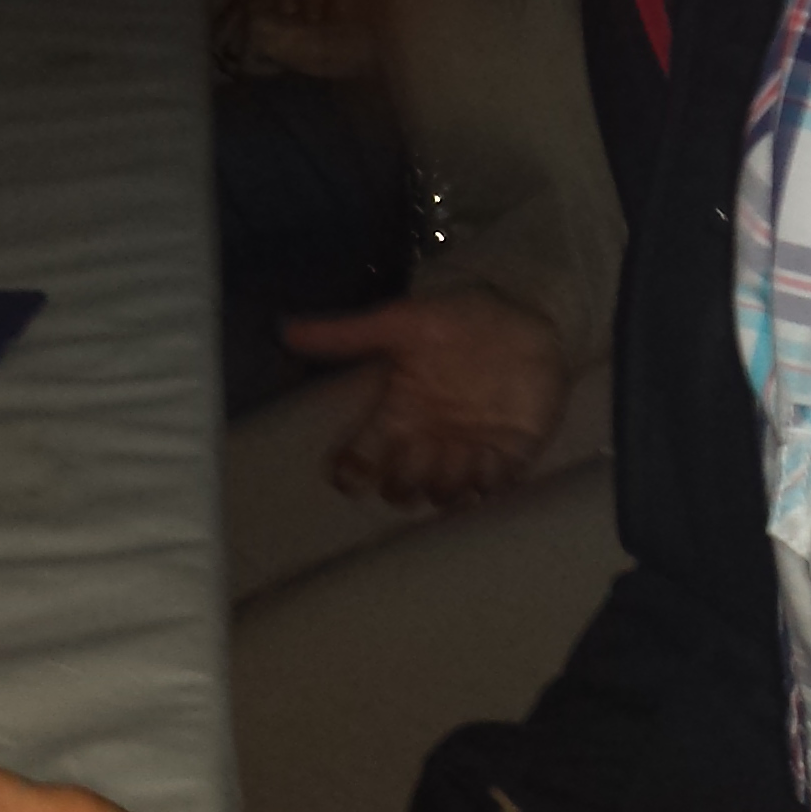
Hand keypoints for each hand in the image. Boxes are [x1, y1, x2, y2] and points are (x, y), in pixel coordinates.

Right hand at [285, 285, 567, 509]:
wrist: (526, 314)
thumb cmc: (460, 321)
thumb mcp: (402, 323)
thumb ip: (348, 334)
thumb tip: (284, 329)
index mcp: (395, 417)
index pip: (358, 462)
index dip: (350, 475)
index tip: (351, 470)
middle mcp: (426, 444)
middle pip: (398, 491)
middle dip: (402, 482)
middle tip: (418, 450)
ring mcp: (467, 454)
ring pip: (442, 497)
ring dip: (444, 482)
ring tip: (459, 448)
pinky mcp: (508, 456)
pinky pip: (491, 490)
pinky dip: (486, 482)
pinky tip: (489, 455)